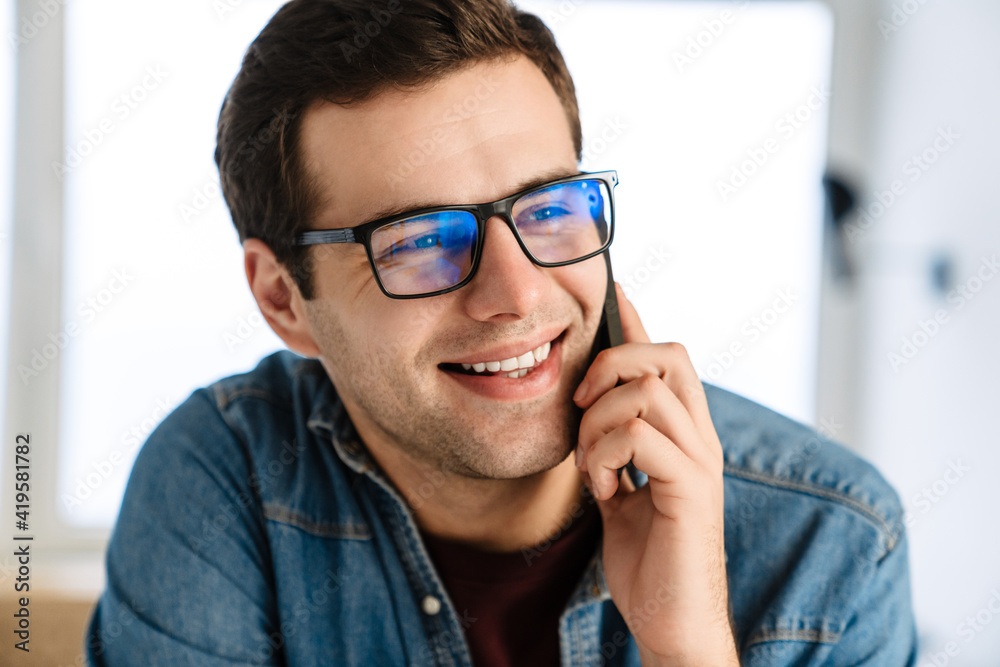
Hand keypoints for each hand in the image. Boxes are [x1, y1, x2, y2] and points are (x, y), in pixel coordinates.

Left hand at [573, 285, 737, 665]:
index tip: (613, 290)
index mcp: (683, 433)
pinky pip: (640, 437)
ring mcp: (700, 462)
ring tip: (591, 467)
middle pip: (667, 354)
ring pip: (647, 391)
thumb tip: (588, 411)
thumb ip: (612, 449)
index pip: (665, 358)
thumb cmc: (646, 558)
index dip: (637, 320)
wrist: (670, 620)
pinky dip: (605, 456)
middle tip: (581, 407)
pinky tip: (602, 491)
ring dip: (598, 423)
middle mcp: (700, 438)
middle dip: (611, 364)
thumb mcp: (619, 489)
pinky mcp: (691, 489)